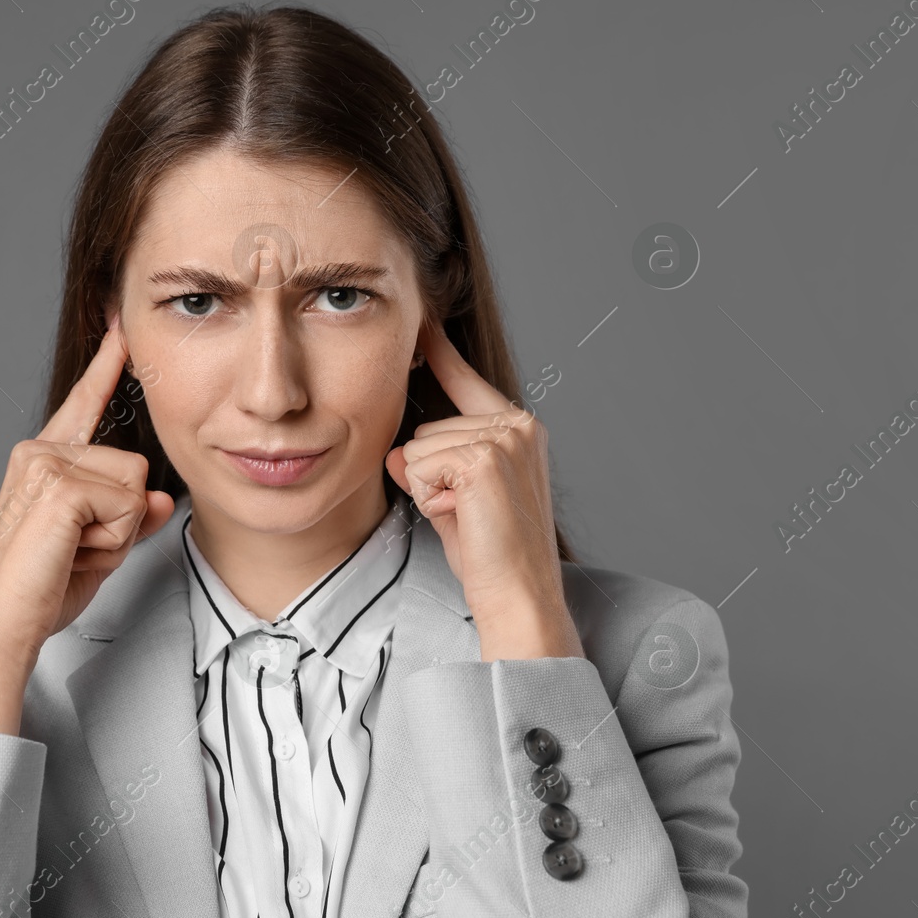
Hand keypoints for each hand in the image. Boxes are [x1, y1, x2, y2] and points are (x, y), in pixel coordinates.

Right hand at [0, 315, 175, 662]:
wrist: (3, 627)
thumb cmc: (40, 591)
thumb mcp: (100, 549)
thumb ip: (132, 517)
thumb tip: (162, 500)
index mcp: (43, 459)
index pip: (85, 405)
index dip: (107, 367)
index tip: (122, 329)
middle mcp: (39, 452)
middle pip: (135, 467)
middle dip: (123, 520)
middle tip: (77, 550)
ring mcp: (45, 464)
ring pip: (136, 486)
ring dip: (119, 532)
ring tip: (72, 552)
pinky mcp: (58, 486)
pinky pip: (128, 504)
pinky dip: (113, 540)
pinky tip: (71, 552)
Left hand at [384, 317, 582, 659]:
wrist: (519, 595)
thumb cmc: (492, 555)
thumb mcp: (455, 498)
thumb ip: (430, 465)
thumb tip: (397, 453)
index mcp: (519, 429)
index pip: (467, 382)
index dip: (443, 356)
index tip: (424, 323)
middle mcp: (517, 425)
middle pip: (426, 428)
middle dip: (430, 475)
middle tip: (468, 513)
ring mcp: (503, 438)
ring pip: (418, 448)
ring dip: (430, 490)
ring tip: (469, 518)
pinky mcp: (483, 458)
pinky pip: (419, 466)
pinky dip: (430, 499)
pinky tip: (464, 517)